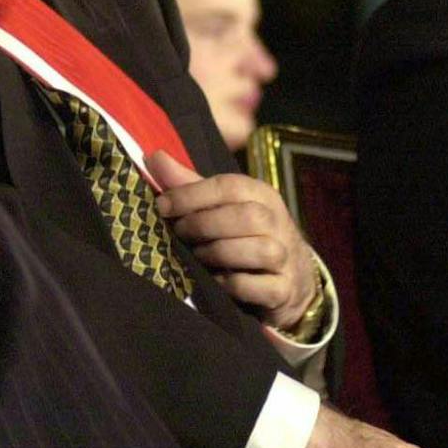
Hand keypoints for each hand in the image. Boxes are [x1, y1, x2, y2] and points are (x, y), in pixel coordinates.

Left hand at [145, 150, 316, 329]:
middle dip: (204, 224)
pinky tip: (217, 281)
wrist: (291, 277)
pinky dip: (234, 284)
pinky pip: (262, 286)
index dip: (191, 194)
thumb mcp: (224, 206)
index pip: (229, 186)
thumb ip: (191, 185)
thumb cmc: (247, 235)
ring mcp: (286, 258)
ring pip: (259, 250)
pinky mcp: (285, 290)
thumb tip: (156, 157)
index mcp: (262, 196)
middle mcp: (279, 223)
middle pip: (247, 216)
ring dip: (219, 253)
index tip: (162, 205)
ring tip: (198, 255)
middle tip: (180, 232)